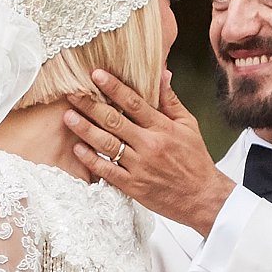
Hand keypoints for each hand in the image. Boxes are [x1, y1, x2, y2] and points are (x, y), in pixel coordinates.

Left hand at [64, 69, 235, 235]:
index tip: (96, 75)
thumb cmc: (195, 160)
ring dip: (85, 129)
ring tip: (68, 117)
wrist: (202, 198)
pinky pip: (107, 171)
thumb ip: (171, 101)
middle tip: (72, 93)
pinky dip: (91, 160)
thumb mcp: (188, 126)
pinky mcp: (133, 186)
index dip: (113, 87)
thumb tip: (162, 73)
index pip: (134, 102)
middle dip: (90, 105)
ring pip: (107, 144)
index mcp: (163, 128)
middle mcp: (149, 145)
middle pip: (114, 121)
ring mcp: (139, 166)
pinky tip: (77, 149)